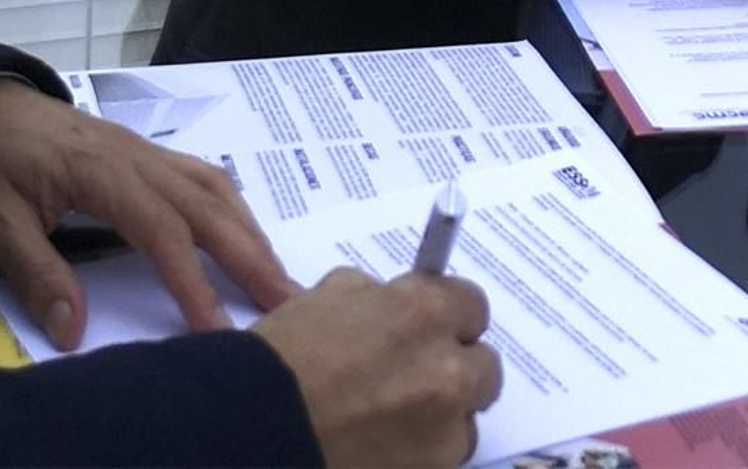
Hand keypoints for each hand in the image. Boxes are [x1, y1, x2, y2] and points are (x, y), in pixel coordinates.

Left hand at [0, 77, 293, 350]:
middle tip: (288, 301)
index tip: (218, 328)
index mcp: (100, 169)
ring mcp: (140, 149)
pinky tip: (241, 233)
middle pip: (204, 204)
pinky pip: (197, 175)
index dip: (192, 280)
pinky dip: (229, 207)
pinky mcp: (139, 152)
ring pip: (209, 185)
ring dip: (247, 230)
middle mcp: (133, 154)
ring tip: (276, 276)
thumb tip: (72, 329)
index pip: (161, 228)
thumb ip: (35, 272)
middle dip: (248, 255)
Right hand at [254, 268, 499, 468]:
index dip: (451, 313)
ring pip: (468, 418)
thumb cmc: (288, 352)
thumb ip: (377, 298)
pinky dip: (424, 449)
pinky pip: (445, 456)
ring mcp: (445, 431)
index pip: (474, 305)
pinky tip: (386, 441)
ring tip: (397, 415)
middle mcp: (447, 370)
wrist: (262, 426)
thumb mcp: (330, 295)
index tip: (434, 323)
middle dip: (457, 365)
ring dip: (443, 413)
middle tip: (420, 370)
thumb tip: (392, 306)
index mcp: (425, 313)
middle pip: (486, 366)